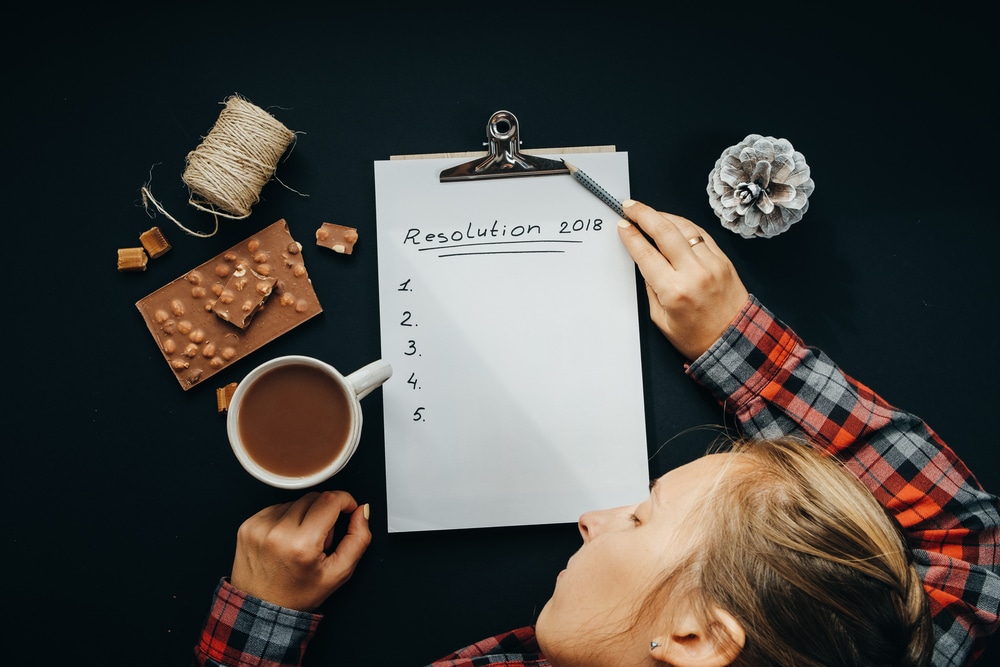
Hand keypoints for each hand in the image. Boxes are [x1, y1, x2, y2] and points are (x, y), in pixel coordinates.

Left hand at [230, 490, 371, 611]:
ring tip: (301, 542)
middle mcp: (278, 532)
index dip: (346, 501)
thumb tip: (361, 510)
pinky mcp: (248, 525)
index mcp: (302, 544)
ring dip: (305, 515)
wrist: (262, 608)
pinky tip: (285, 539)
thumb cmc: (299, 593)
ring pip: (296, 501)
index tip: (348, 509)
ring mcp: (259, 527)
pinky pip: (277, 508)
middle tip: (321, 538)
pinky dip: (286, 519)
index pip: (331, 500)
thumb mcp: (339, 573)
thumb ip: (358, 539)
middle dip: (325, 512)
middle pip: (314, 498)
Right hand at [617, 200, 748, 360]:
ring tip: (649, 212)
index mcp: (674, 291)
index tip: (622, 225)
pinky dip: (685, 225)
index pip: (646, 254)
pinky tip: (673, 222)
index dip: (631, 236)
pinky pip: (701, 234)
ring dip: (664, 216)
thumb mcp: (661, 319)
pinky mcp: (723, 260)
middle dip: (644, 214)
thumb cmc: (696, 336)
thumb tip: (644, 260)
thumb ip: (651, 288)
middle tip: (630, 206)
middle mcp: (694, 273)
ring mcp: (711, 263)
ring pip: (684, 227)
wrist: (735, 340)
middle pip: (665, 232)